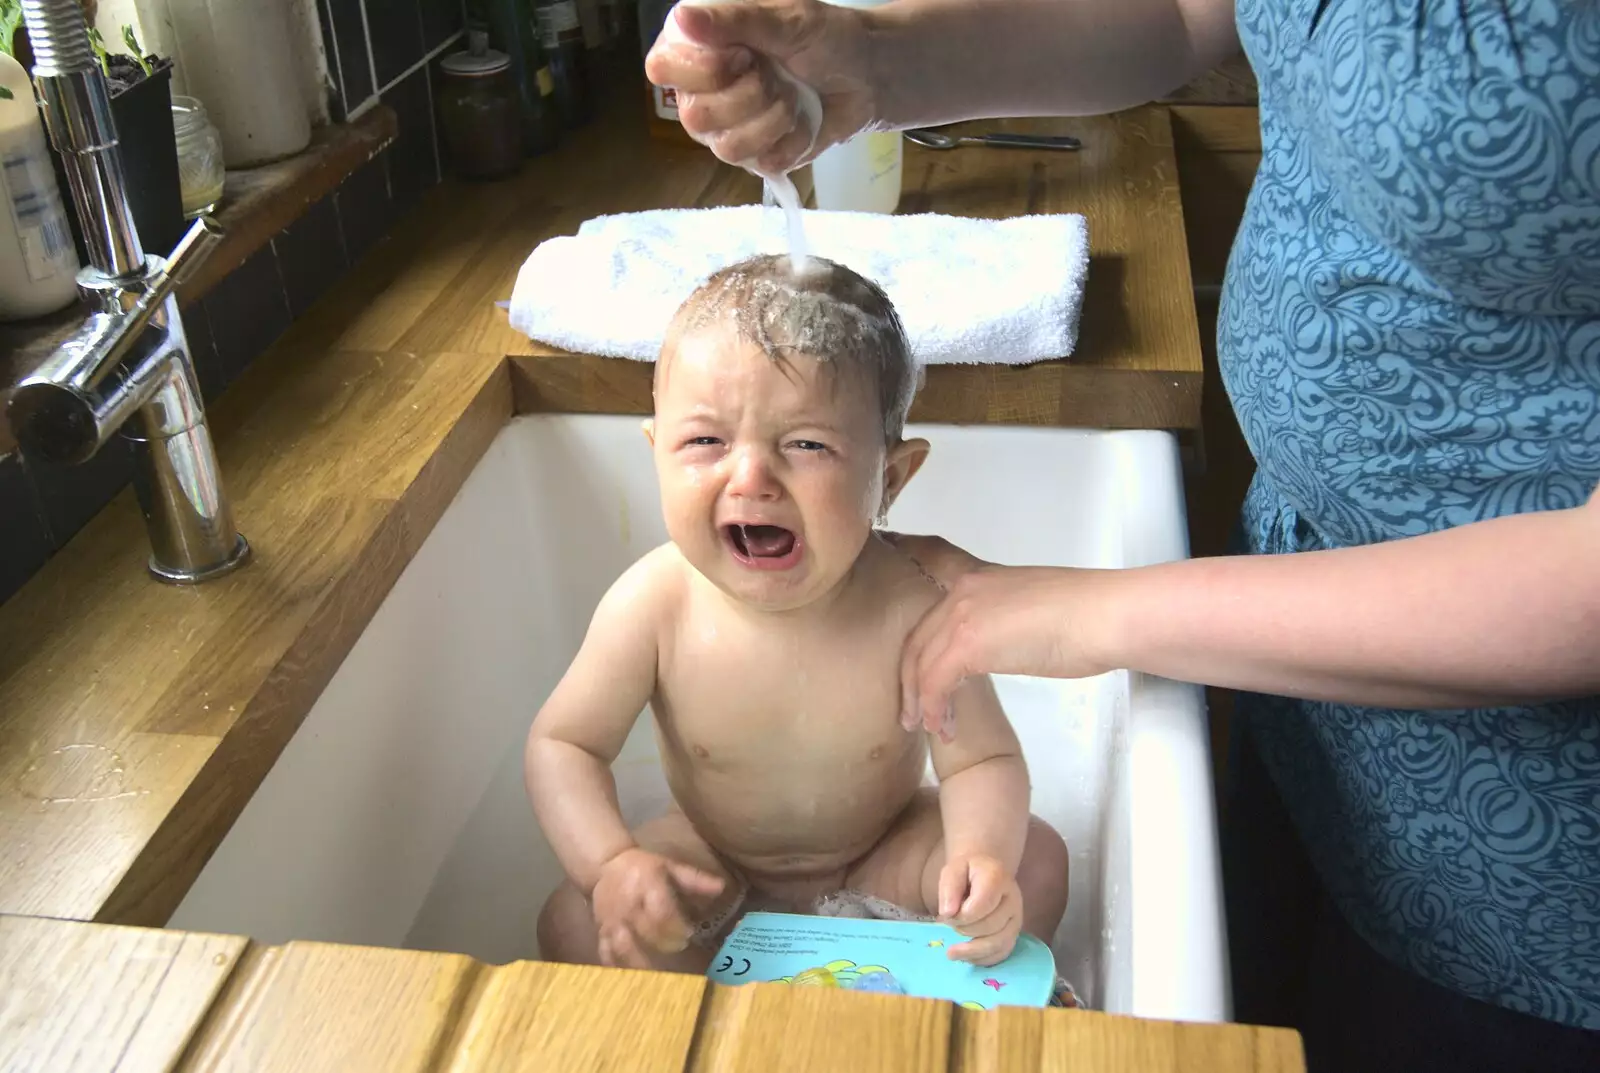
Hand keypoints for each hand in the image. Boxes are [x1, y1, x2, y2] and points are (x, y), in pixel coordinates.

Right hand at [589, 848, 724, 967]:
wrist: (606, 866)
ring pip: (623, 947)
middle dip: (664, 944)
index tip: (690, 933)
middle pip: (645, 931)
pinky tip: (631, 981)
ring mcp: (613, 921)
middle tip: (679, 949)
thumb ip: (695, 880)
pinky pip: (607, 954)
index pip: (661, 911)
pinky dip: (618, 968)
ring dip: (641, 963)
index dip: (677, 926)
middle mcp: (628, 905)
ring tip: (658, 975)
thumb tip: (722, 887)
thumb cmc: (645, 868)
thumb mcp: (671, 867)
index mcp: (647, 886)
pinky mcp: (602, 932)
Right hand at [644, 0, 875, 172]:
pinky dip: (793, 140)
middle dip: (750, 95)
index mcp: (696, 49)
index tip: (742, 55)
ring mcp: (725, 130)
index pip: (662, 69)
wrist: (866, 76)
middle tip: (773, 74)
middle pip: (695, 116)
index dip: (702, 69)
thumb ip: (733, 20)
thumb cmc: (824, 38)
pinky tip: (803, 120)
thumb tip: (682, 18)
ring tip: (793, 96)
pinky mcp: (755, 159)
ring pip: (727, 147)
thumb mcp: (784, 18)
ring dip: (775, 118)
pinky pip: (761, 163)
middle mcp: (701, 92)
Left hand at [885, 533, 1121, 737]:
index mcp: (980, 575)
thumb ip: (1005, 619)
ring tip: (927, 727)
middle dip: (908, 676)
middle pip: (916, 634)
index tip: (885, 552)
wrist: (1106, 617)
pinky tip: (946, 728)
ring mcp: (963, 612)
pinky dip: (937, 709)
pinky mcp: (970, 641)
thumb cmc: (1087, 617)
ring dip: (921, 701)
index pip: (926, 555)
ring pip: (920, 662)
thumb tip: (1002, 644)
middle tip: (911, 709)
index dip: (900, 553)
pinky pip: (936, 681)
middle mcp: (963, 588)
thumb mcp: (1034, 609)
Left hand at [937, 854, 1022, 965]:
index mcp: (998, 879)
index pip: (982, 904)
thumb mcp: (953, 870)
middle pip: (990, 926)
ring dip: (971, 951)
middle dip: (964, 929)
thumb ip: (949, 888)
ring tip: (952, 952)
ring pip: (998, 944)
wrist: (987, 870)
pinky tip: (966, 957)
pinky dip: (982, 959)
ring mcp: (1016, 919)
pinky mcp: (1014, 934)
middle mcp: (1013, 900)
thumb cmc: (967, 871)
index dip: (962, 915)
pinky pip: (1002, 954)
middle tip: (950, 923)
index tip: (946, 914)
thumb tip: (947, 914)